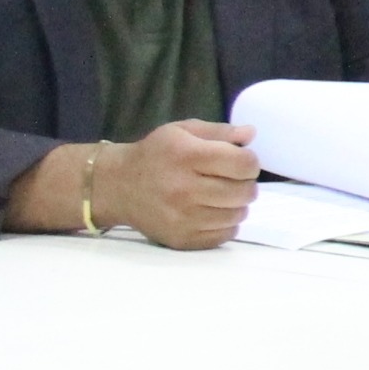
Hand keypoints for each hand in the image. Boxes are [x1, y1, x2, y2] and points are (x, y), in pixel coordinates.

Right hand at [97, 120, 260, 248]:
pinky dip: (227, 224)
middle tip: (234, 180)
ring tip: (223, 196)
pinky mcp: (181, 238)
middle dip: (246, 184)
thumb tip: (251, 133)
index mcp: (187, 156)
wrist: (117, 186)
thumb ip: (220, 131)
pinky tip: (213, 212)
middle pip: (244, 192)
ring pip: (237, 215)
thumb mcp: (182, 131)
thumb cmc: (155, 154)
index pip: (244, 164)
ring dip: (238, 205)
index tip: (242, 162)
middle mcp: (184, 188)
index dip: (250, 162)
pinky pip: (224, 235)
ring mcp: (182, 217)